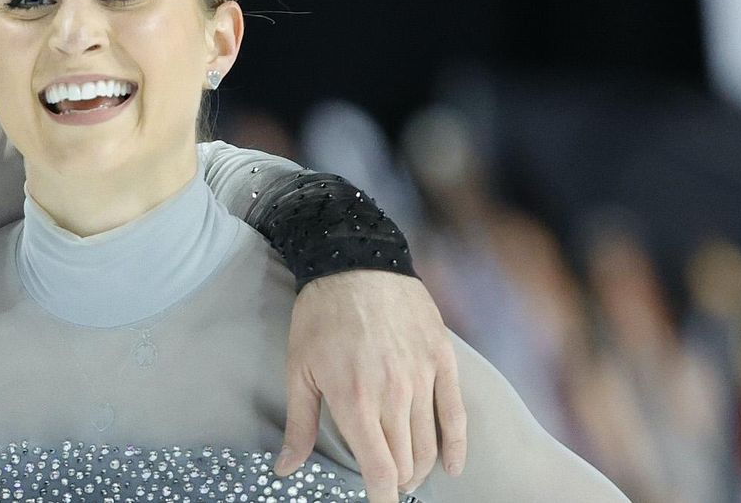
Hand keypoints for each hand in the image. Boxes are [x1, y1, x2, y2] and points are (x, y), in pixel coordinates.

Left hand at [277, 271, 466, 501]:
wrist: (355, 261)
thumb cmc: (320, 316)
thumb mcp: (299, 370)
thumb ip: (299, 425)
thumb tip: (284, 469)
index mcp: (355, 400)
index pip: (379, 469)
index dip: (381, 497)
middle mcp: (394, 393)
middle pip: (407, 461)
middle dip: (396, 482)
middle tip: (384, 483)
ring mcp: (423, 377)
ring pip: (430, 443)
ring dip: (420, 468)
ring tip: (406, 476)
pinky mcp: (442, 359)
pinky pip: (455, 413)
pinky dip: (456, 445)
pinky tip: (452, 467)